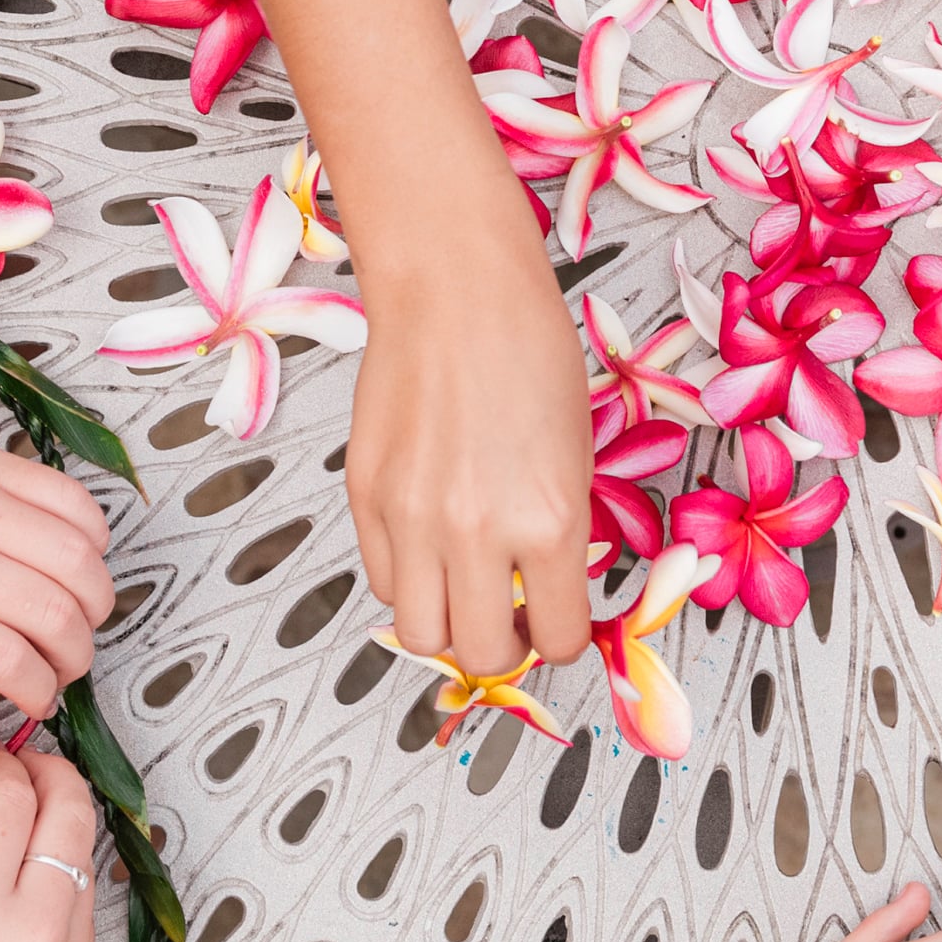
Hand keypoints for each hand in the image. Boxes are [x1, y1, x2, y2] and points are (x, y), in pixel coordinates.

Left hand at [0, 398, 113, 717]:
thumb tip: (16, 669)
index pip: (6, 659)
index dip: (40, 688)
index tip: (41, 695)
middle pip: (53, 613)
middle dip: (75, 654)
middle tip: (65, 662)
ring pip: (77, 560)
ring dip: (95, 600)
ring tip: (80, 614)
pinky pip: (73, 501)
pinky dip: (92, 538)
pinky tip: (76, 557)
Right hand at [0, 746, 97, 941]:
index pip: (12, 798)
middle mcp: (33, 934)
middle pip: (70, 813)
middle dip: (50, 774)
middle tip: (20, 766)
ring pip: (86, 857)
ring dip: (61, 824)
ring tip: (21, 820)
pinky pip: (86, 908)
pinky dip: (64, 878)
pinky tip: (28, 880)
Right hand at [345, 239, 593, 675]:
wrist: (456, 286)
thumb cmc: (528, 348)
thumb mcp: (576, 451)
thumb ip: (560, 531)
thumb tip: (546, 588)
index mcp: (550, 521)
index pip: (558, 638)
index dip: (562, 637)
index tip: (559, 620)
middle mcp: (477, 531)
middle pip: (480, 655)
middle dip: (502, 646)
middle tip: (512, 618)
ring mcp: (412, 518)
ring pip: (419, 635)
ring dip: (447, 625)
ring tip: (466, 590)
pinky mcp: (365, 496)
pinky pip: (381, 580)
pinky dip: (408, 580)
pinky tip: (431, 546)